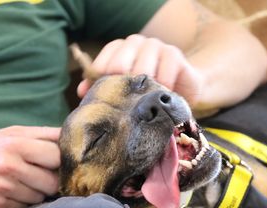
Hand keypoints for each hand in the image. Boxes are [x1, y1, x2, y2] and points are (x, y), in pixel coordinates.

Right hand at [0, 126, 60, 207]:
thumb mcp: (10, 134)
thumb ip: (42, 134)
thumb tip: (70, 135)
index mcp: (16, 144)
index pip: (58, 156)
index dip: (62, 160)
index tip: (58, 162)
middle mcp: (10, 166)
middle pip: (53, 181)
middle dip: (51, 180)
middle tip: (41, 175)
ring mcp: (2, 187)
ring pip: (40, 197)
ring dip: (36, 192)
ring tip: (22, 182)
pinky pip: (24, 207)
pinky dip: (22, 202)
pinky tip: (10, 192)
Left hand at [77, 34, 204, 106]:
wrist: (185, 86)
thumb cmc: (151, 90)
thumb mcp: (128, 90)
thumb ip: (105, 88)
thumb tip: (81, 91)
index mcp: (119, 48)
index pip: (102, 64)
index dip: (101, 85)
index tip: (106, 103)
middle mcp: (135, 42)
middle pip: (119, 66)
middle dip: (123, 89)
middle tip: (129, 106)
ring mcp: (155, 46)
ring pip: (141, 70)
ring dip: (143, 92)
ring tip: (146, 105)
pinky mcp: (173, 54)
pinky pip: (163, 76)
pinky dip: (161, 92)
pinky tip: (161, 100)